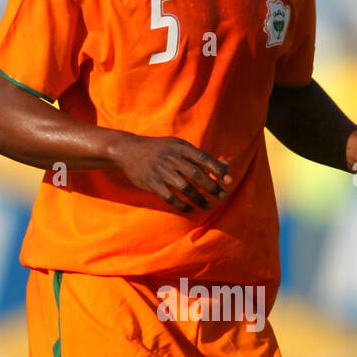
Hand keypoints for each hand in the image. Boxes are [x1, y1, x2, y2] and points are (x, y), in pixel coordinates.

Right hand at [112, 134, 231, 213]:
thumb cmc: (159, 149)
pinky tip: (189, 209)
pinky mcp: (152, 182)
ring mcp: (161, 171)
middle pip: (196, 174)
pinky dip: (181, 205)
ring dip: (198, 198)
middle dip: (211, 187)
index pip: (204, 158)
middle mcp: (172, 158)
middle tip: (222, 196)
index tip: (229, 181)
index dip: (218, 170)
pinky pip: (170, 197)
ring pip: (185, 188)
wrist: (128, 150)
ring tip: (207, 205)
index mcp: (181, 147)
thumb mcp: (178, 146)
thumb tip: (226, 166)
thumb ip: (200, 157)